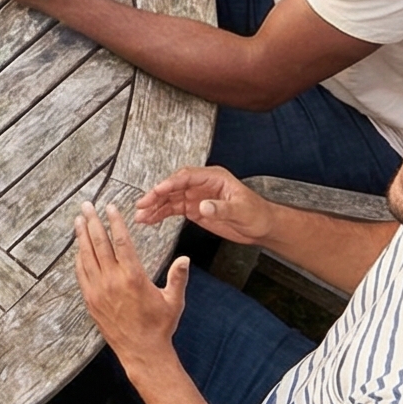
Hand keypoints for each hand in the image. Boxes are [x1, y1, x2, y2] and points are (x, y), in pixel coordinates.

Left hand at [74, 202, 185, 369]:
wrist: (142, 352)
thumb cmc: (160, 326)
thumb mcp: (174, 301)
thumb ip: (178, 277)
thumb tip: (185, 258)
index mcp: (133, 277)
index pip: (121, 242)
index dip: (115, 222)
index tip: (110, 207)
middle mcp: (113, 281)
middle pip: (99, 244)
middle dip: (92, 222)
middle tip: (86, 205)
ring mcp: (99, 291)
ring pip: (86, 256)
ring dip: (81, 236)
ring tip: (79, 220)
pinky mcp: (91, 300)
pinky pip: (81, 274)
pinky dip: (79, 258)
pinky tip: (78, 248)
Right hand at [135, 166, 276, 243]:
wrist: (262, 227)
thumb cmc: (257, 214)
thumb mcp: (241, 211)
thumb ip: (221, 208)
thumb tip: (203, 205)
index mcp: (213, 177)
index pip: (186, 176)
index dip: (170, 183)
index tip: (157, 192)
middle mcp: (201, 184)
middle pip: (173, 186)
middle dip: (156, 196)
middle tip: (142, 206)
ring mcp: (196, 196)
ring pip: (169, 199)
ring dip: (154, 207)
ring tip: (140, 216)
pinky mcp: (194, 209)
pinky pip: (173, 209)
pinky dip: (160, 214)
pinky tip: (149, 220)